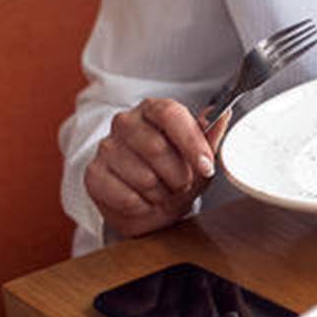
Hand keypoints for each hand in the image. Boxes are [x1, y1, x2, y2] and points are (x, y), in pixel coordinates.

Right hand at [84, 97, 227, 238]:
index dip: (191, 143)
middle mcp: (126, 122)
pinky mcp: (93, 175)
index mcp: (154, 109)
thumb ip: (210, 136)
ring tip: (161, 192)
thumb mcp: (200, 158)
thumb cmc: (175, 176)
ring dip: (160, 193)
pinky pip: (125, 196)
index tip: (206, 167)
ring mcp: (106, 147)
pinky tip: (143, 201)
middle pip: (156, 147)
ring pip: (142, 176)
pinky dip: (142, 206)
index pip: (170, 114)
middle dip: (178, 175)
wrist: (149, 206)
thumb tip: (223, 113)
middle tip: (182, 184)